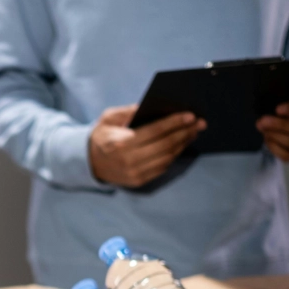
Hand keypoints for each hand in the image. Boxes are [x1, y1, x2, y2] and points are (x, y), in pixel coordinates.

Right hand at [89, 105, 205, 187]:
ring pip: (167, 158)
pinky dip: (174, 155)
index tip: (190, 115)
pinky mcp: (139, 181)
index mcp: (121, 144)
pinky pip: (162, 167)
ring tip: (193, 132)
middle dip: (184, 133)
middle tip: (199, 123)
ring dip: (183, 144)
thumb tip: (156, 106)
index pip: (154, 131)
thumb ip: (130, 111)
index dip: (174, 123)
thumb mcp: (110, 118)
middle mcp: (129, 161)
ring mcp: (135, 174)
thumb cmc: (102, 135)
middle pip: (165, 145)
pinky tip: (181, 144)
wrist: (89, 162)